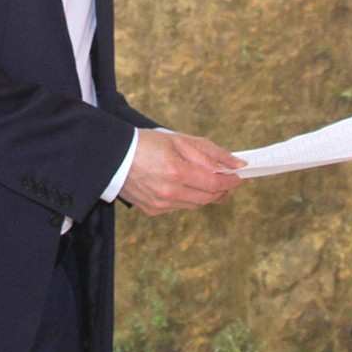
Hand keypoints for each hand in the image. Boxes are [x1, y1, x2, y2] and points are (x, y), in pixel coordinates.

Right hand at [118, 130, 244, 215]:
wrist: (113, 157)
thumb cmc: (146, 143)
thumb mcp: (180, 140)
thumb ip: (211, 152)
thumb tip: (238, 164)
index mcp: (177, 171)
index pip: (216, 184)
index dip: (232, 181)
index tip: (239, 176)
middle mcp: (170, 192)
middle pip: (209, 197)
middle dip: (222, 188)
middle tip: (226, 178)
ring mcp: (161, 204)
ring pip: (196, 204)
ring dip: (205, 194)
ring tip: (204, 180)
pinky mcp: (154, 210)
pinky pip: (180, 207)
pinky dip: (187, 198)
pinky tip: (182, 186)